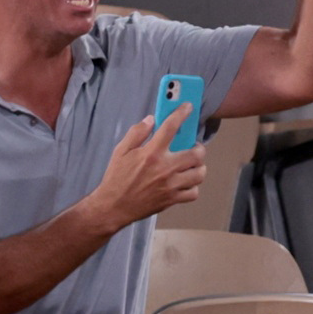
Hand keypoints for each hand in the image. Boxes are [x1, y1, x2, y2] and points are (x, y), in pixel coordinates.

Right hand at [90, 116, 209, 227]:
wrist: (113, 206)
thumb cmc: (116, 178)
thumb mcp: (120, 151)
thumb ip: (136, 133)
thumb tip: (151, 120)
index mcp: (151, 153)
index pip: (171, 127)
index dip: (181, 114)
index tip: (188, 107)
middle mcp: (165, 168)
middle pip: (196, 153)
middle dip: (198, 148)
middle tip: (193, 147)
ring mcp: (171, 185)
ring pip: (199, 174)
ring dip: (199, 167)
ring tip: (191, 165)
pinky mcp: (172, 199)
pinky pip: (194, 192)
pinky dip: (193, 187)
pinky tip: (185, 182)